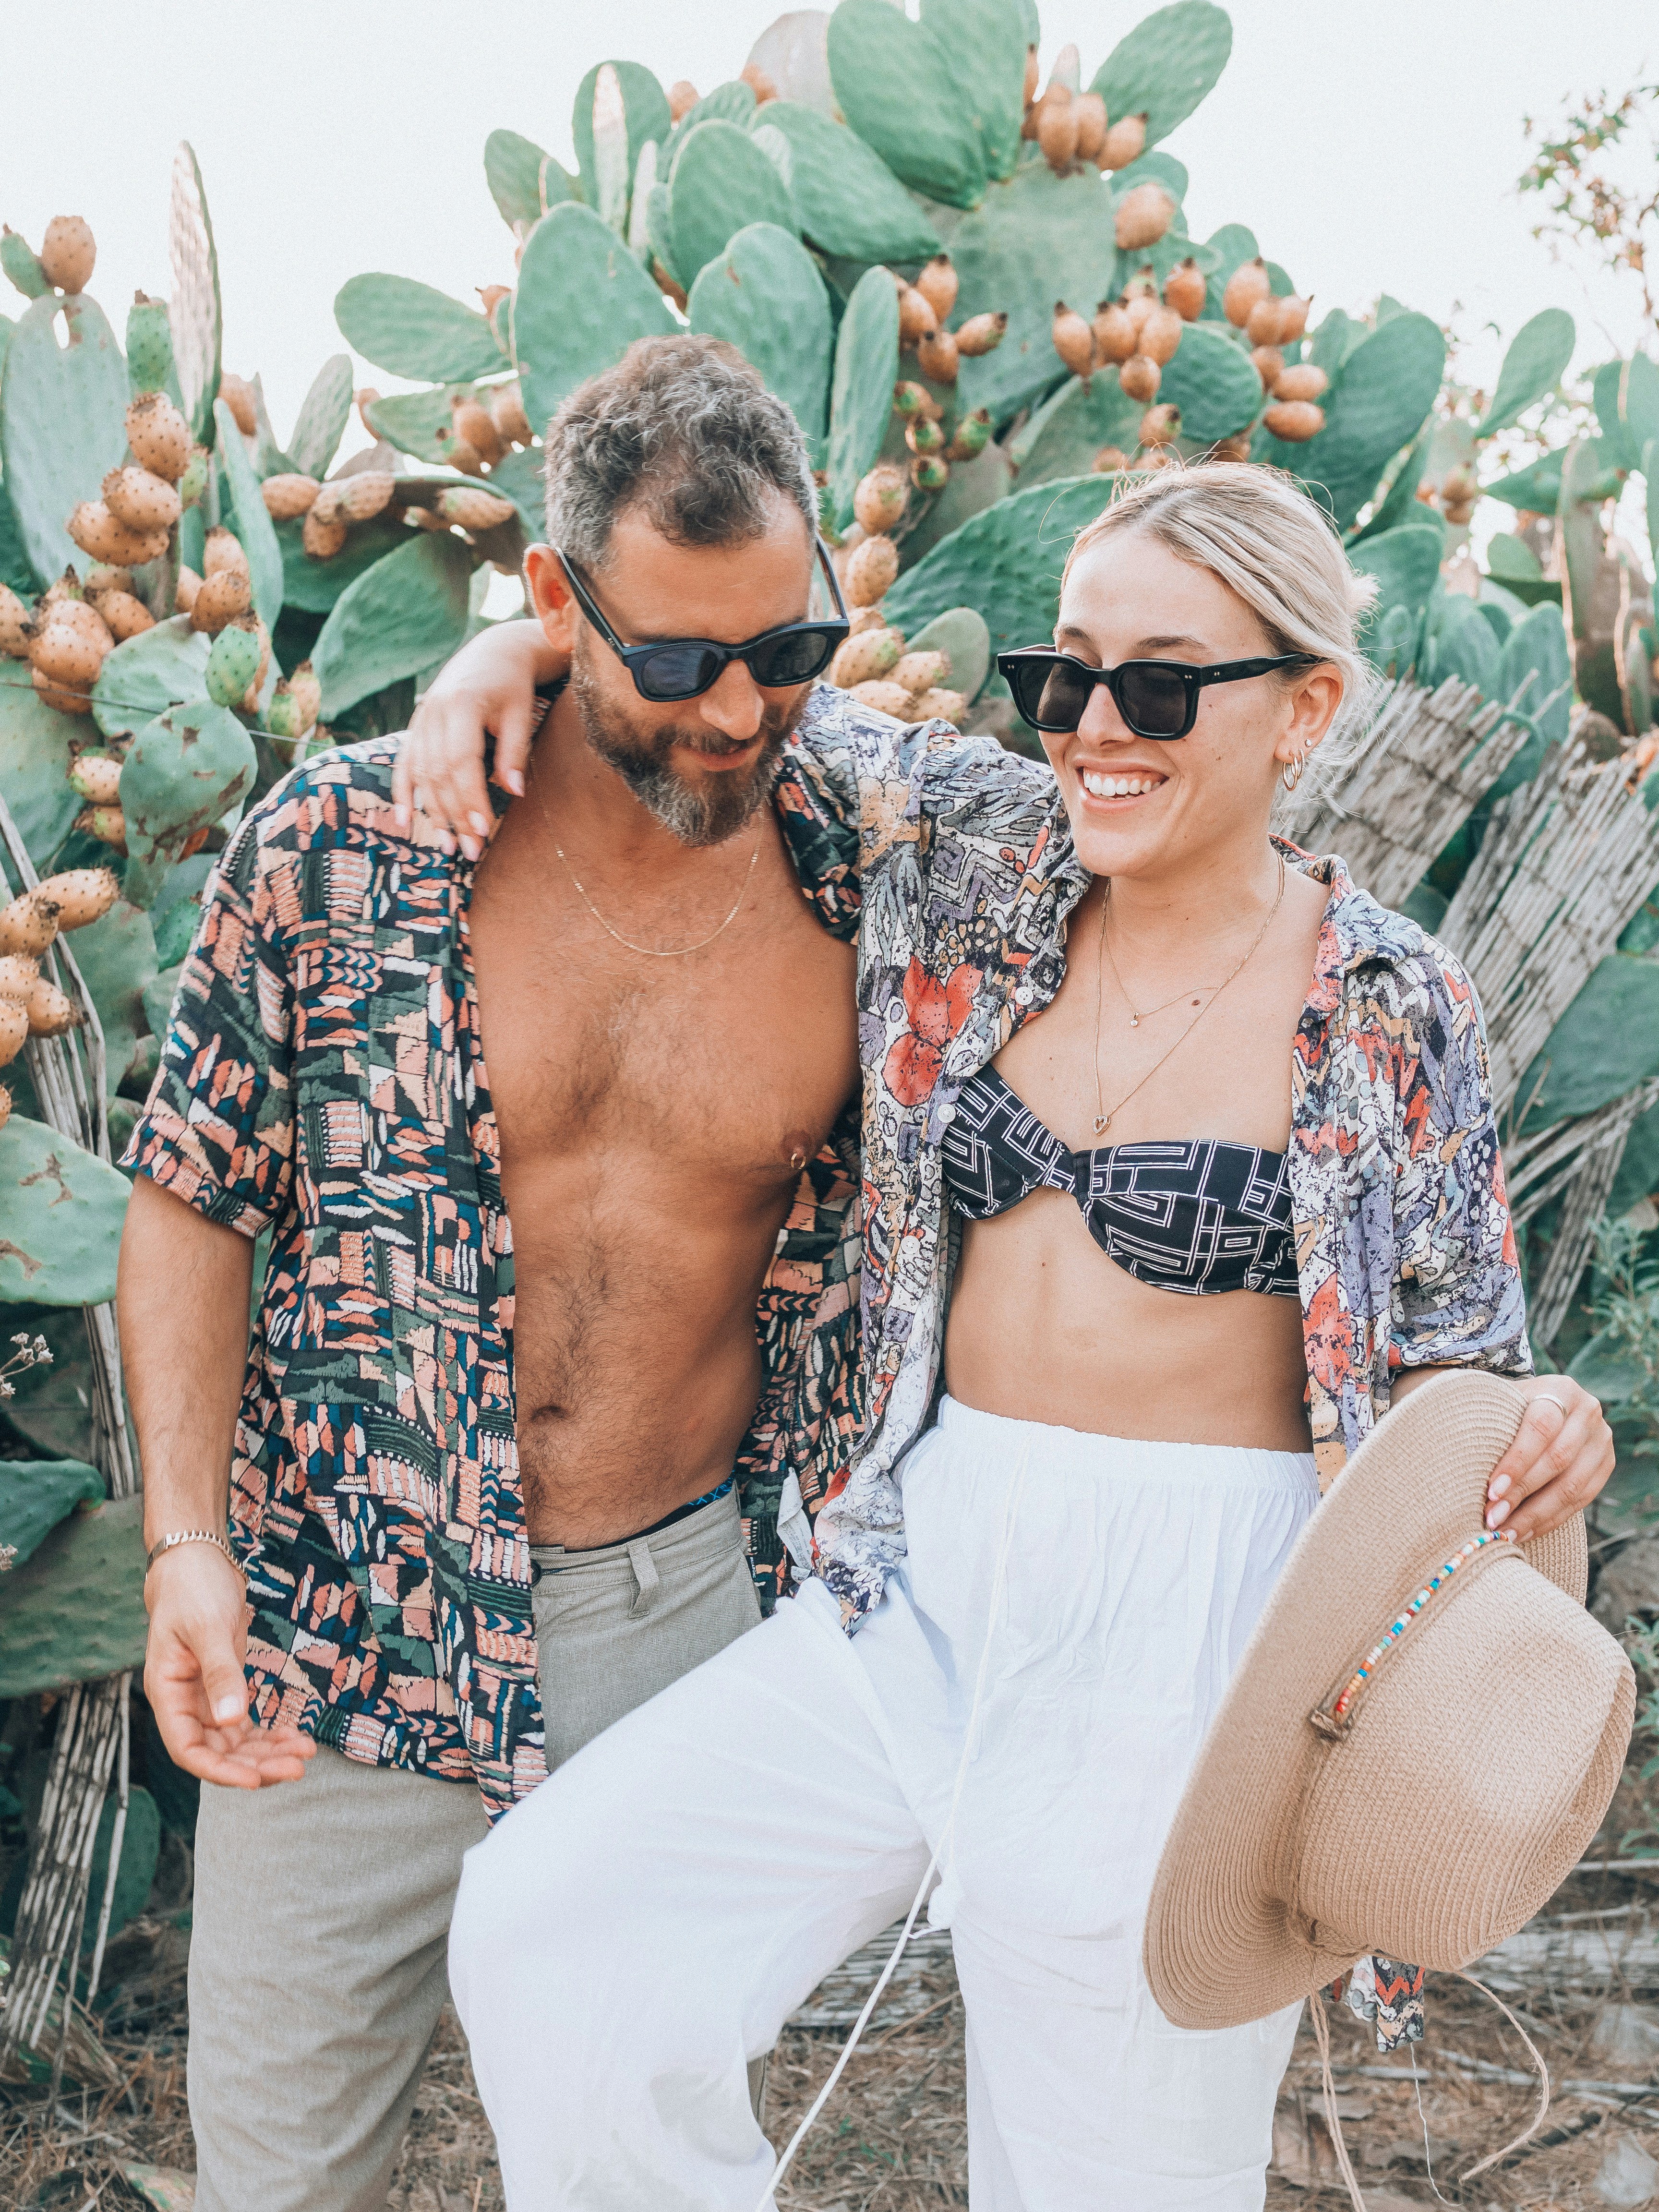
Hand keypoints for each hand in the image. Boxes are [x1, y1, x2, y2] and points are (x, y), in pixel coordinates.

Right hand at [143, 1543, 313, 1789]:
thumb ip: (220, 1673)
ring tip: (305, 1754)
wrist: (198, 1560)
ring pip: (235, 1741)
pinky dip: (269, 1733)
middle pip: (217, 1751)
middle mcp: (185, 1702)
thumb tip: (232, 1719)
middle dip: (255, 1764)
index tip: (254, 1781)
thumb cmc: (194, 1589)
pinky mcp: (227, 1685)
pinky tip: (296, 1737)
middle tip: (297, 1769)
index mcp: (167, 1692)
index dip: (218, 1770)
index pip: (188, 1748)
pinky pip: (246, 1722)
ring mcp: (206, 1696)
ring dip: (267, 1752)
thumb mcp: (207, 1628)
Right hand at [393, 618, 569, 859]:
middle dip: (453, 815)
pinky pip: (404, 764)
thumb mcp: (520, 713)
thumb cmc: (512, 685)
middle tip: (469, 850)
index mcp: (462, 704)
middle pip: (438, 773)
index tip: (482, 829)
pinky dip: (403, 793)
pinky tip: (406, 821)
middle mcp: (433, 712)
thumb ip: (514, 752)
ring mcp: (420, 719)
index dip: (470, 798)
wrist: (491, 653)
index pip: (461, 760)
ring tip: (447, 845)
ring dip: (432, 812)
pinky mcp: (415, 727)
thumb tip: (515, 793)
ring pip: (420, 773)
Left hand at [1484, 1375, 1615, 1542]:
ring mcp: (1601, 1440)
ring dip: (1535, 1515)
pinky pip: (1581, 1500)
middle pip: (1557, 1459)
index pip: (1541, 1426)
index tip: (1491, 1490)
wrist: (1544, 1404)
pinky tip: (1525, 1533)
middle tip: (1492, 1518)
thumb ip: (1486, 1418)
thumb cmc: (1509, 1407)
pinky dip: (1550, 1520)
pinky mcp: (1606, 1465)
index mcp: (1561, 1389)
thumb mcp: (1501, 1401)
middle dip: (1522, 1493)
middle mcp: (1588, 1411)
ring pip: (1572, 1486)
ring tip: (1505, 1532)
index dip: (1517, 1461)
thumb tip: (1453, 1458)